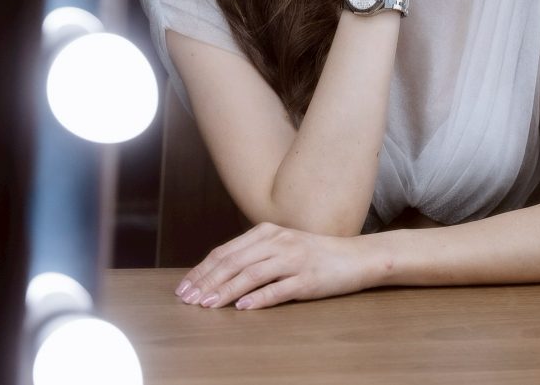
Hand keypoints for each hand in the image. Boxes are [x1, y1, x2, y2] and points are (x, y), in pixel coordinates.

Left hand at [174, 222, 377, 309]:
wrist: (354, 257)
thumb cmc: (314, 254)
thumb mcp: (281, 246)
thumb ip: (255, 254)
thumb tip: (219, 272)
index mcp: (267, 232)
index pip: (226, 251)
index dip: (203, 270)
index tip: (184, 287)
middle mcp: (278, 242)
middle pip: (234, 262)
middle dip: (207, 282)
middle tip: (188, 300)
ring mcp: (293, 259)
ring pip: (251, 274)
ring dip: (226, 290)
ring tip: (208, 305)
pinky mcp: (308, 279)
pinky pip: (279, 288)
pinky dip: (259, 298)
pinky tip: (243, 308)